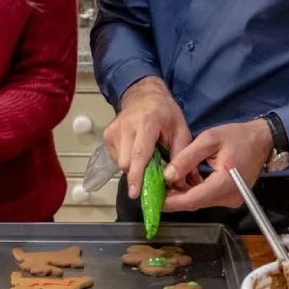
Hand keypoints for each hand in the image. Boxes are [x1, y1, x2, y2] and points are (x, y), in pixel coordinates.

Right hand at [103, 76, 196, 198]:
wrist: (144, 94)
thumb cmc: (166, 113)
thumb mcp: (181, 130)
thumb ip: (181, 156)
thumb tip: (178, 183)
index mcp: (147, 123)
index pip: (139, 154)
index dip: (137, 176)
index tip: (135, 193)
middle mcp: (126, 126)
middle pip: (126, 163)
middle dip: (138, 174)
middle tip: (152, 174)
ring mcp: (113, 130)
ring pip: (120, 162)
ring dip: (133, 166)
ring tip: (146, 156)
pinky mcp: (107, 135)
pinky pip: (116, 157)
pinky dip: (127, 159)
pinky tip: (136, 150)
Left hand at [162, 120, 271, 211]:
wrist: (261, 140)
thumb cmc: (237, 136)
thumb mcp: (209, 139)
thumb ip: (187, 158)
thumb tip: (167, 175)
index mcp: (225, 183)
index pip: (193, 200)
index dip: (171, 201)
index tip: (154, 197)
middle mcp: (229, 197)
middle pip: (195, 203)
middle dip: (174, 197)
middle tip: (156, 186)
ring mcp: (232, 199)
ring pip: (200, 202)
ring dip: (183, 194)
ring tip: (168, 181)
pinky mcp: (231, 197)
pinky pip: (207, 198)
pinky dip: (194, 192)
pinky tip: (184, 181)